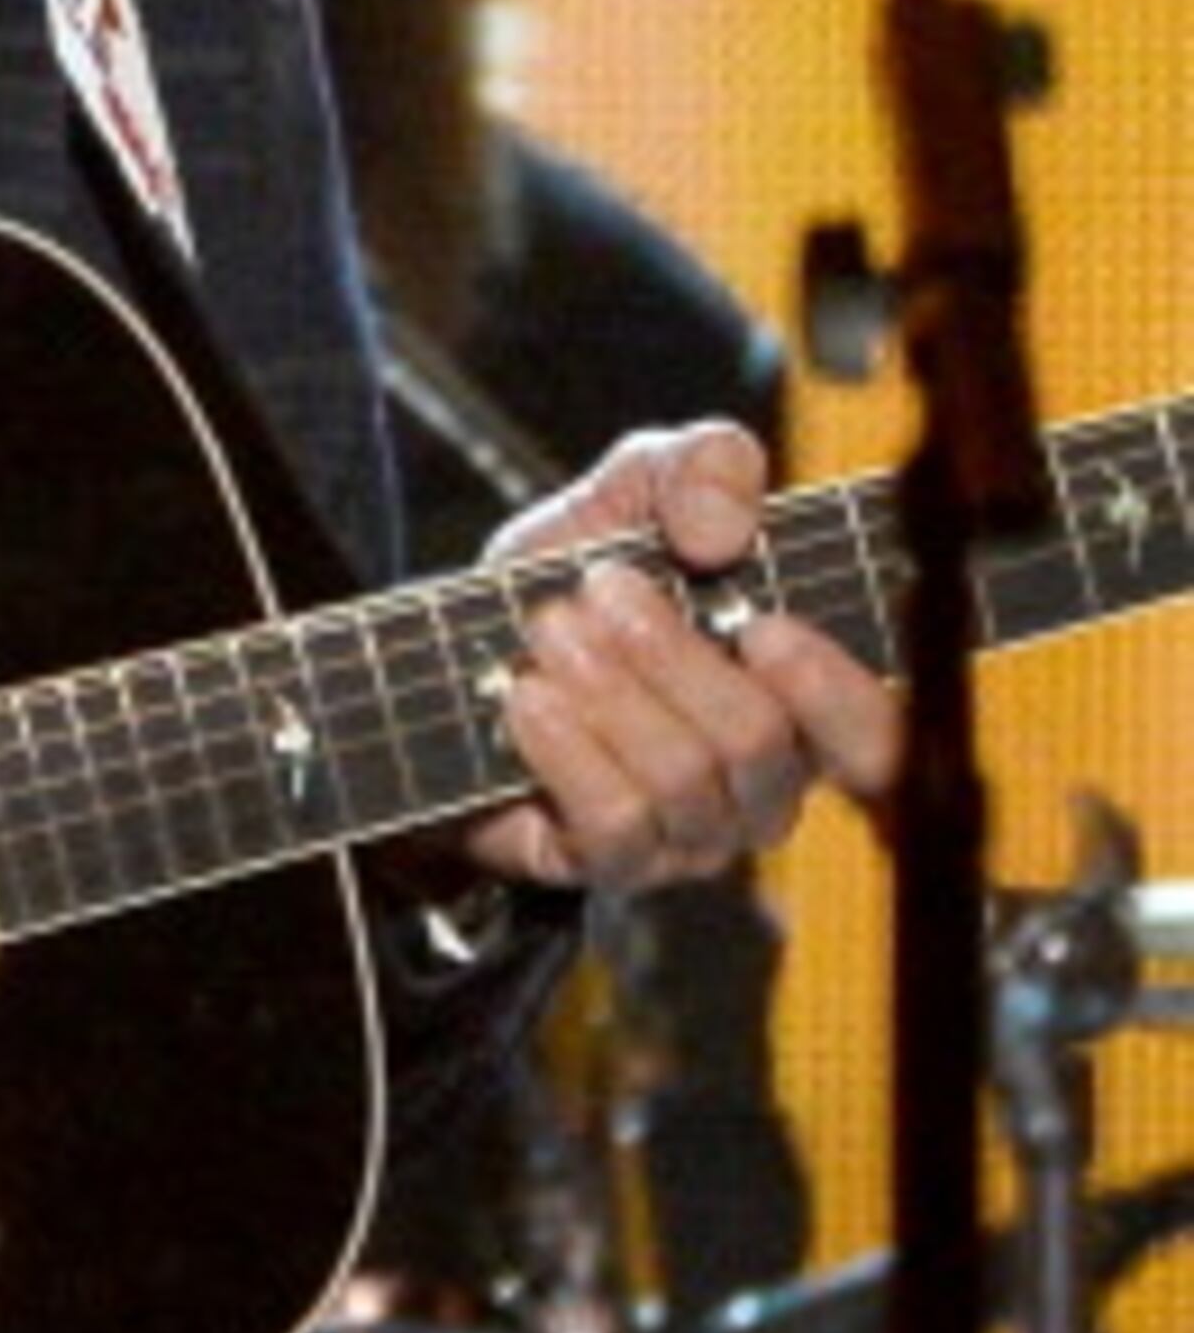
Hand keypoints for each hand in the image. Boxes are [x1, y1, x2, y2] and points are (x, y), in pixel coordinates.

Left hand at [460, 419, 902, 897]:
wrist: (456, 652)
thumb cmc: (574, 579)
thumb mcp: (634, 491)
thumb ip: (701, 468)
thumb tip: (725, 526)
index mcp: (799, 697)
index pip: (876, 738)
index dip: (835, 693)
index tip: (764, 628)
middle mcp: (762, 781)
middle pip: (758, 743)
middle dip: (667, 654)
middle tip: (600, 591)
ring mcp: (693, 834)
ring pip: (683, 780)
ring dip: (605, 689)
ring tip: (548, 633)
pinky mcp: (615, 864)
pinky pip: (616, 824)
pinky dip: (564, 748)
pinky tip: (527, 699)